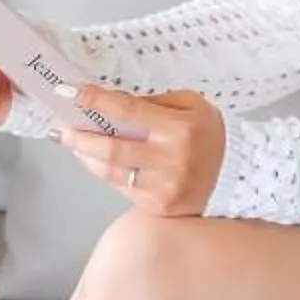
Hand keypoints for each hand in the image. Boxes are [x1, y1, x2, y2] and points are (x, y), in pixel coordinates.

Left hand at [57, 85, 226, 215]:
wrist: (237, 175)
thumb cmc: (210, 135)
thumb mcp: (190, 105)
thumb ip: (152, 102)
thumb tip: (112, 103)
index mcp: (178, 129)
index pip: (127, 111)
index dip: (95, 101)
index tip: (71, 92)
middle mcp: (169, 160)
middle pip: (110, 149)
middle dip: (80, 137)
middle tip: (62, 127)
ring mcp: (162, 188)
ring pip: (110, 173)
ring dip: (86, 157)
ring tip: (74, 143)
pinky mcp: (157, 207)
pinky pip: (120, 188)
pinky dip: (104, 173)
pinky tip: (96, 161)